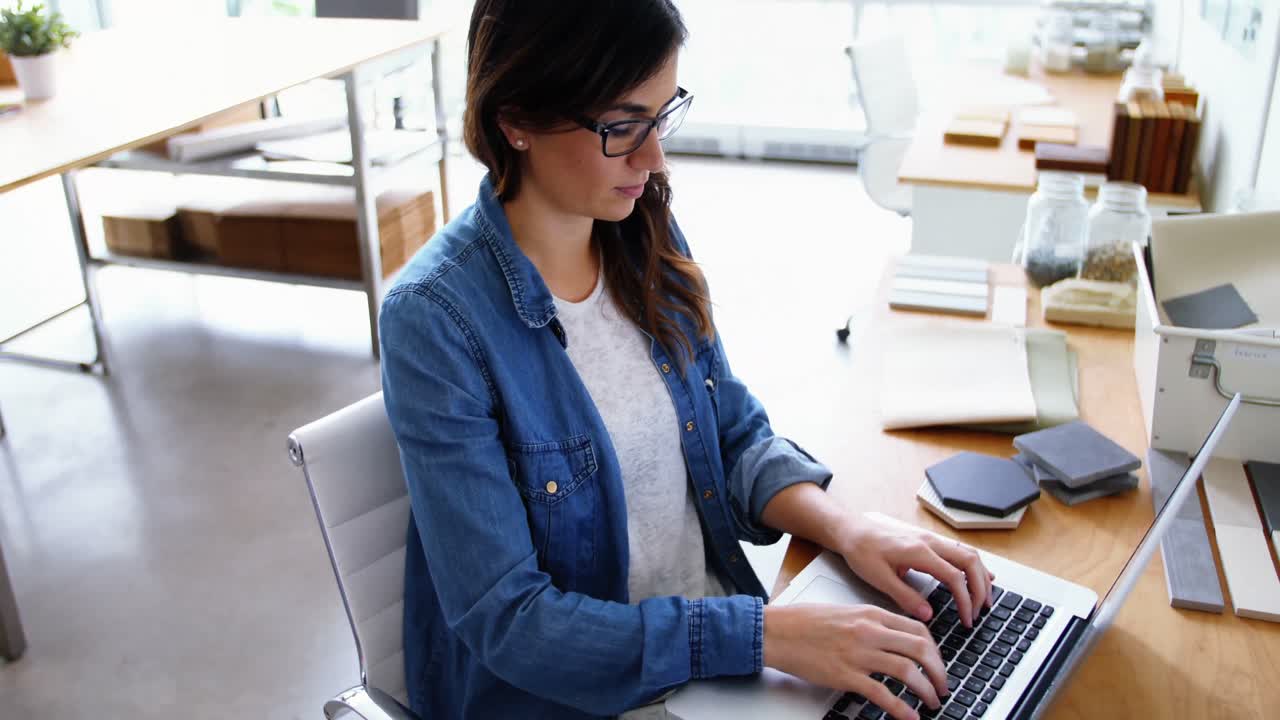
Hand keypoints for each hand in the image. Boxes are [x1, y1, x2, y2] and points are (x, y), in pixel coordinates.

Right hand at [763, 603, 945, 719]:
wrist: (776, 631)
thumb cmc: (803, 622)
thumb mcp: (845, 612)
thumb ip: (870, 622)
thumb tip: (893, 638)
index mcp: (870, 614)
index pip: (917, 629)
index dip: (934, 650)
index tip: (936, 662)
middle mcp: (869, 632)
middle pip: (920, 649)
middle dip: (938, 671)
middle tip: (942, 685)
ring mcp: (858, 654)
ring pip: (907, 671)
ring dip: (926, 689)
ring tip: (931, 701)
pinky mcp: (846, 675)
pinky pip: (883, 694)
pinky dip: (901, 709)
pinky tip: (910, 717)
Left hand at [836, 514, 994, 627]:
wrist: (851, 530)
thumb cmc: (861, 550)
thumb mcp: (878, 578)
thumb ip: (905, 596)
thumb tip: (928, 614)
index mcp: (919, 552)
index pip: (955, 577)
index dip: (965, 600)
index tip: (967, 619)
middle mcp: (929, 542)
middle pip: (970, 562)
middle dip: (981, 588)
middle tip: (980, 612)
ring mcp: (930, 540)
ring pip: (968, 553)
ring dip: (981, 576)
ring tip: (985, 598)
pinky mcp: (927, 541)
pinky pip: (959, 551)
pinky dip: (972, 565)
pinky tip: (979, 575)